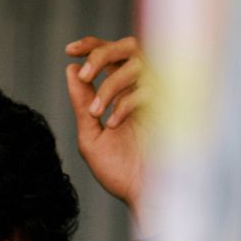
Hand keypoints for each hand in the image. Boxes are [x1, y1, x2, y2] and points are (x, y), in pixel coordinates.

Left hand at [64, 35, 148, 219]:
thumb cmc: (119, 170)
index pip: (109, 55)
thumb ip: (82, 104)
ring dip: (111, 86)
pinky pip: (148, 89)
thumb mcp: (91, 136)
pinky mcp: (172, 105)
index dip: (91, 46)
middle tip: (85, 74)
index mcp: (122, 91)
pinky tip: (113, 124)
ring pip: (137, 64)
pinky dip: (125, 103)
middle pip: (127, 46)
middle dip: (102, 54)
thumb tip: (71, 70)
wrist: (142, 194)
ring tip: (96, 113)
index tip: (69, 50)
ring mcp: (158, 95)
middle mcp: (141, 87)